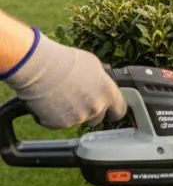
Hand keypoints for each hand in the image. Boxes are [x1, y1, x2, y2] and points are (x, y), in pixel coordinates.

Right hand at [6, 33, 125, 128]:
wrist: (39, 67)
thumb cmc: (65, 61)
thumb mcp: (93, 65)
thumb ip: (102, 80)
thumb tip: (103, 82)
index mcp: (108, 93)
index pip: (119, 111)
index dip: (113, 110)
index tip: (110, 110)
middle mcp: (96, 108)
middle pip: (97, 118)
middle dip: (90, 111)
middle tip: (77, 99)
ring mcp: (78, 118)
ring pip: (78, 120)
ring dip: (71, 113)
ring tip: (60, 96)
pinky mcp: (59, 124)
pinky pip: (59, 123)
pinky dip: (54, 116)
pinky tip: (49, 102)